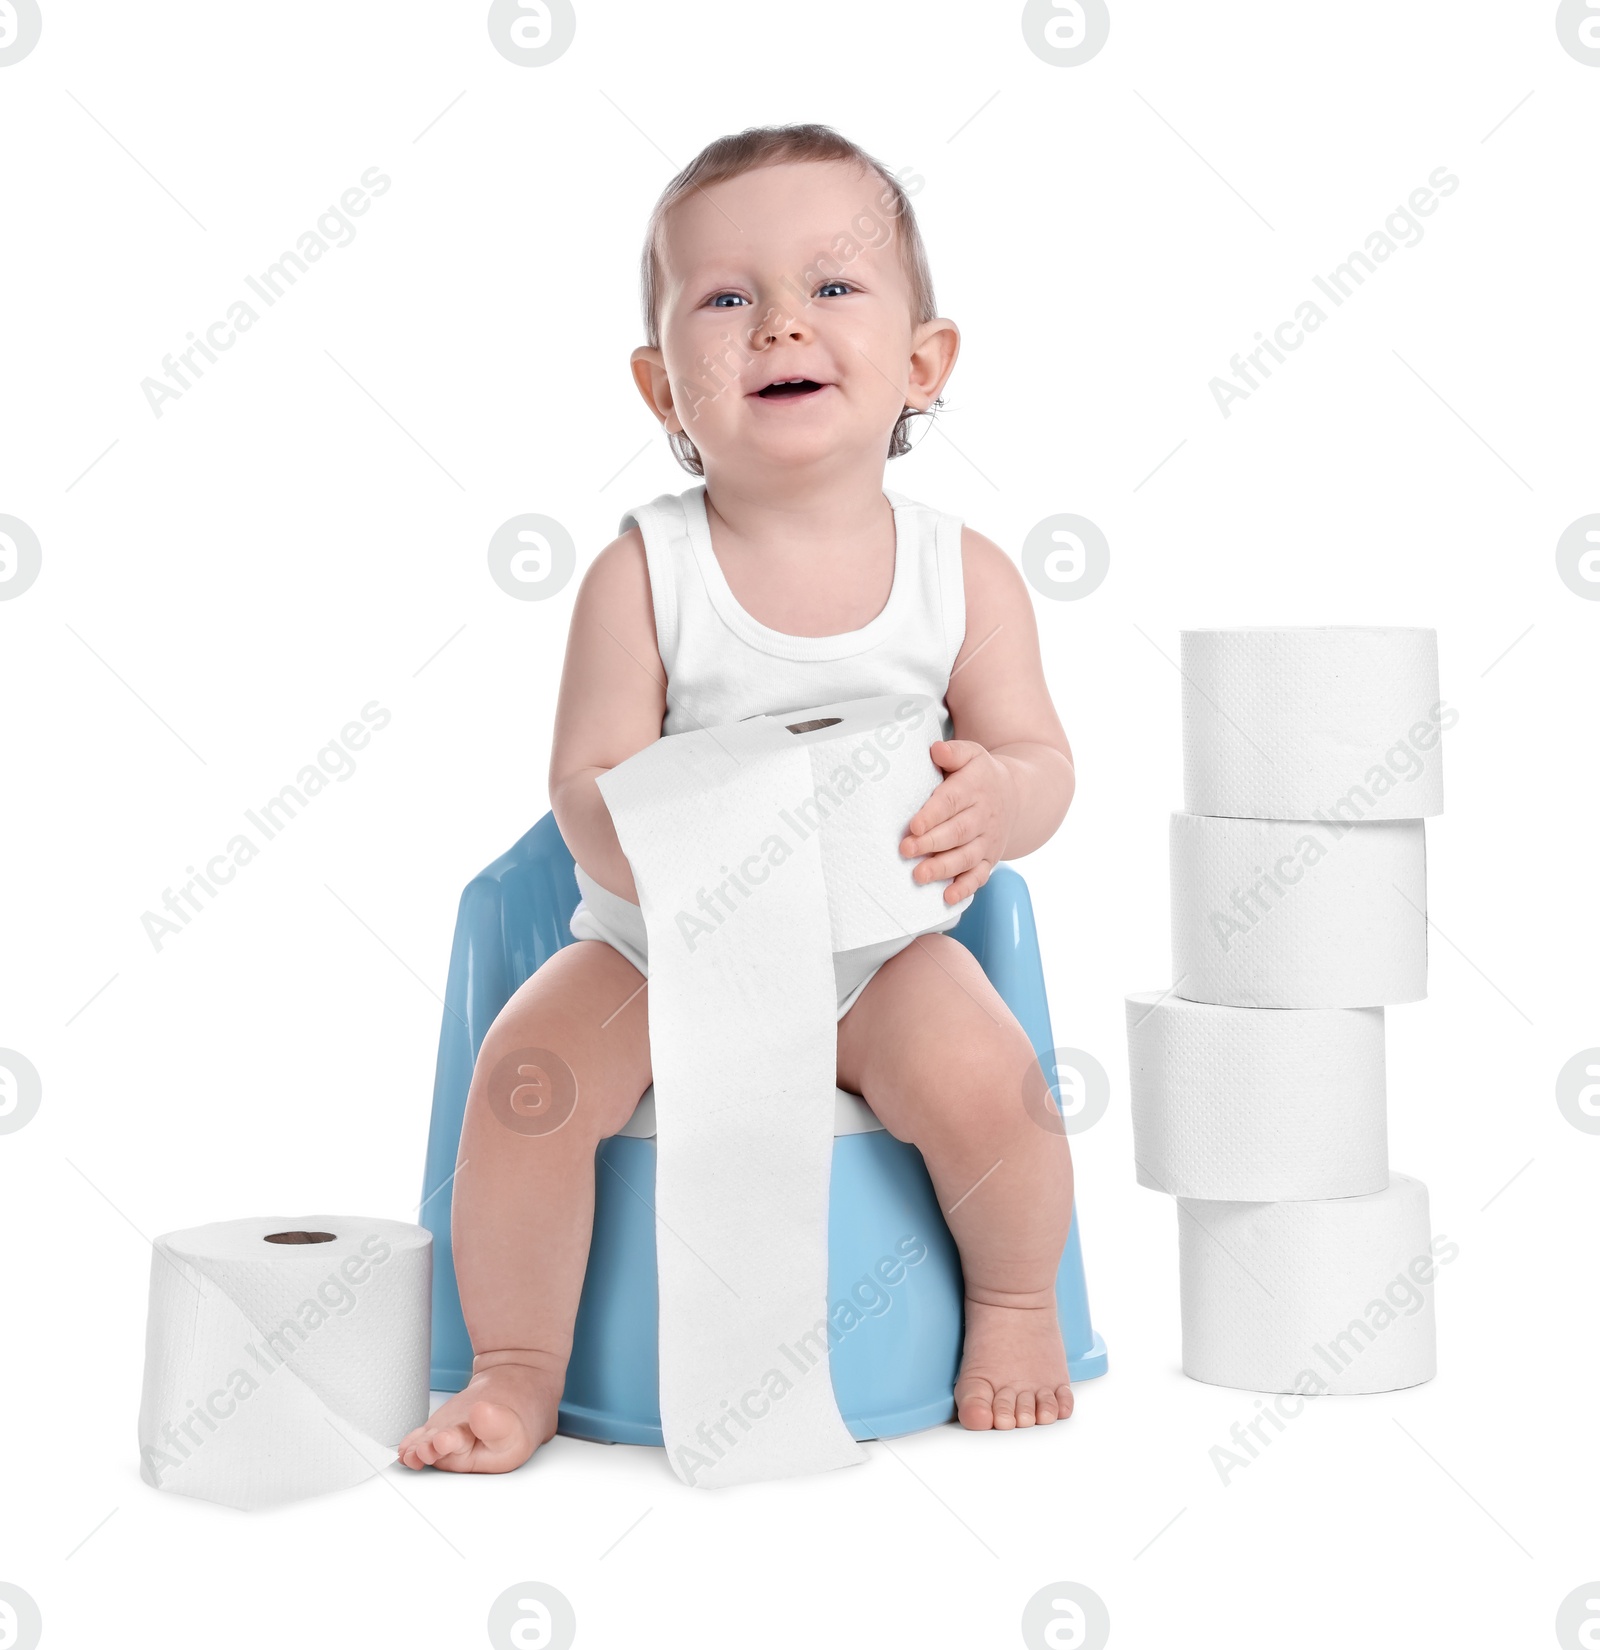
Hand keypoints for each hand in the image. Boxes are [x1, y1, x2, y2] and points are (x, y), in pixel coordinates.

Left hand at [900, 740, 1016, 903]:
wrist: (1017, 796)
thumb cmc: (981, 776)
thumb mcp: (972, 755)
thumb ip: (954, 752)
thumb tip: (936, 750)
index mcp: (974, 789)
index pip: (951, 802)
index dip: (932, 815)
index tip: (914, 826)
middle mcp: (982, 817)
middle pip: (956, 833)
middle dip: (931, 844)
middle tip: (906, 850)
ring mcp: (987, 841)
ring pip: (966, 857)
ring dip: (943, 868)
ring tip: (919, 875)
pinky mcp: (990, 859)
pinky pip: (979, 876)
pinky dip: (965, 888)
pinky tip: (948, 897)